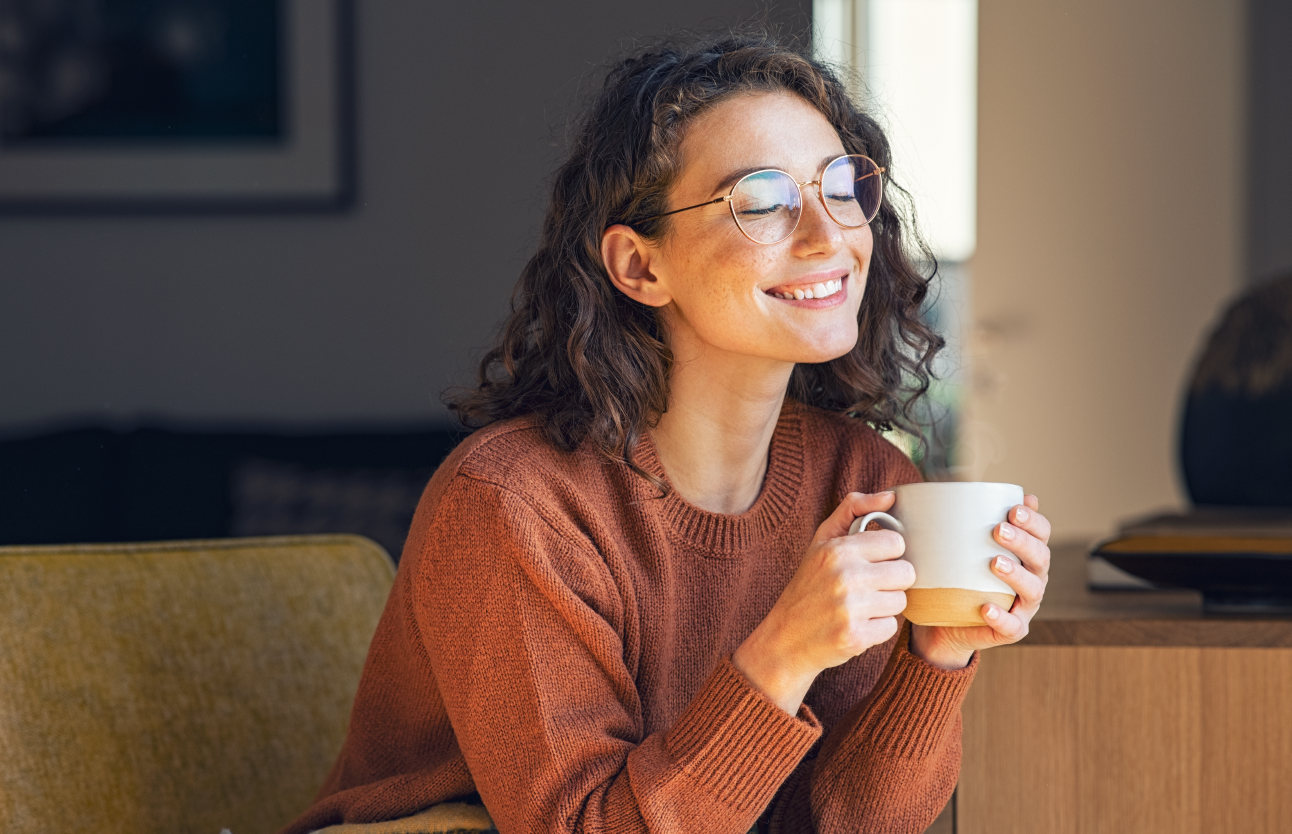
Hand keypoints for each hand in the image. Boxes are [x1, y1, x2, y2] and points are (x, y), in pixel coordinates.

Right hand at [733, 491, 915, 713]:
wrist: (785, 639)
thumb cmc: (808, 586)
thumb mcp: (821, 541)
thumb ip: (853, 510)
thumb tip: (891, 496)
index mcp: (838, 550)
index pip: (896, 543)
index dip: (886, 554)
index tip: (870, 563)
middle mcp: (844, 576)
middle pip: (905, 573)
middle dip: (890, 581)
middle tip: (867, 587)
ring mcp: (850, 608)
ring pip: (901, 601)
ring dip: (884, 606)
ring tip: (859, 607)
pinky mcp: (856, 637)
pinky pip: (891, 627)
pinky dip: (877, 629)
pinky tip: (856, 625)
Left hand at [910, 494, 1050, 669]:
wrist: (944, 622)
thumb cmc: (956, 576)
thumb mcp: (958, 547)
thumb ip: (964, 521)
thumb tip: (955, 484)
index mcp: (1025, 555)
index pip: (1041, 533)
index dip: (1034, 521)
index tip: (1013, 509)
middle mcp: (1032, 578)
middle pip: (1040, 558)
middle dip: (1023, 541)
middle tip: (998, 530)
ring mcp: (1023, 606)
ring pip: (1033, 590)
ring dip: (1016, 575)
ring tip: (994, 563)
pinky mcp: (1010, 630)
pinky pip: (1011, 626)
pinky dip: (1001, 617)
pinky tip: (987, 607)